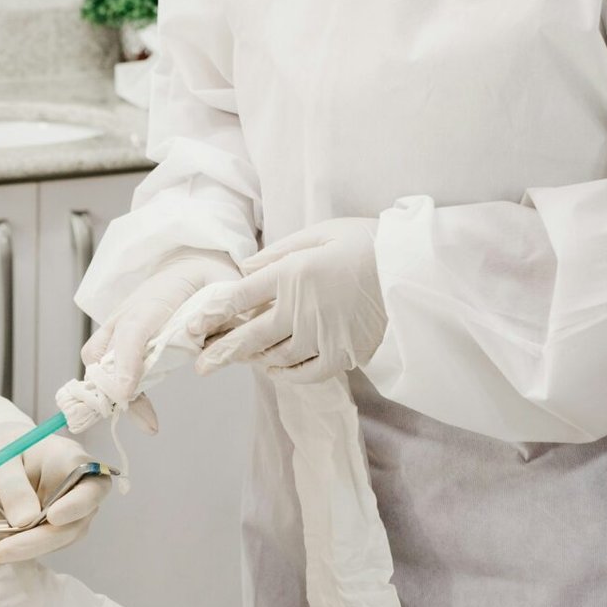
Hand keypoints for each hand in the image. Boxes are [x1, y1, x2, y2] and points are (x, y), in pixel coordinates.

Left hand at [0, 381, 109, 565]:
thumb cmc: (0, 447)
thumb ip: (13, 488)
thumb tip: (25, 521)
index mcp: (70, 460)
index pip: (90, 487)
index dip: (77, 505)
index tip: (53, 518)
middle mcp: (77, 489)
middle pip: (73, 523)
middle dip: (39, 540)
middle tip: (2, 550)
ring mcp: (67, 512)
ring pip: (57, 540)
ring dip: (25, 550)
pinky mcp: (51, 529)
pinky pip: (39, 544)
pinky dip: (15, 549)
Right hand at [80, 251, 244, 413]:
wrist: (191, 261)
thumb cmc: (208, 277)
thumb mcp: (224, 286)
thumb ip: (221, 314)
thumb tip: (213, 342)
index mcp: (157, 296)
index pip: (133, 329)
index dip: (126, 361)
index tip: (125, 393)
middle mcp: (129, 312)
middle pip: (103, 351)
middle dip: (112, 388)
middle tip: (146, 420)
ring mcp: (119, 325)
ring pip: (97, 361)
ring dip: (112, 394)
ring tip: (147, 421)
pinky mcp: (119, 338)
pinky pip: (105, 367)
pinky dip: (117, 391)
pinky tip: (144, 413)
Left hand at [195, 218, 384, 381]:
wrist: (413, 268)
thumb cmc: (365, 242)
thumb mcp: (319, 232)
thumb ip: (278, 252)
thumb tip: (244, 268)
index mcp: (292, 274)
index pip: (240, 297)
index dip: (212, 313)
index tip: (193, 326)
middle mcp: (301, 309)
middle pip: (250, 337)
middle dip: (221, 353)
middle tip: (201, 365)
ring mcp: (322, 335)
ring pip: (276, 357)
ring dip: (255, 360)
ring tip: (242, 359)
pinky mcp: (343, 354)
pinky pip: (306, 373)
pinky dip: (286, 374)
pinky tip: (275, 370)